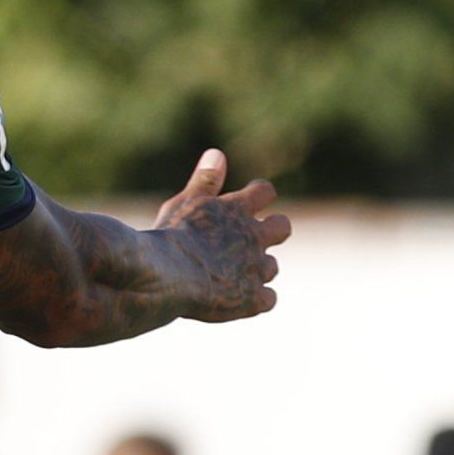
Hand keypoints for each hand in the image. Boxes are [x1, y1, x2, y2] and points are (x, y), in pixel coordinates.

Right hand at [146, 147, 288, 322]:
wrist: (169, 276)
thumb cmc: (172, 237)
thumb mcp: (184, 204)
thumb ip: (204, 181)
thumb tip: (218, 153)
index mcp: (237, 209)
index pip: (265, 191)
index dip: (259, 196)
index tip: (248, 203)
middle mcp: (254, 236)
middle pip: (283, 227)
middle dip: (272, 232)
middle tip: (249, 241)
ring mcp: (256, 268)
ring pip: (272, 267)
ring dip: (257, 270)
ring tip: (230, 276)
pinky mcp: (253, 299)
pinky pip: (269, 299)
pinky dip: (257, 300)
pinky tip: (239, 301)